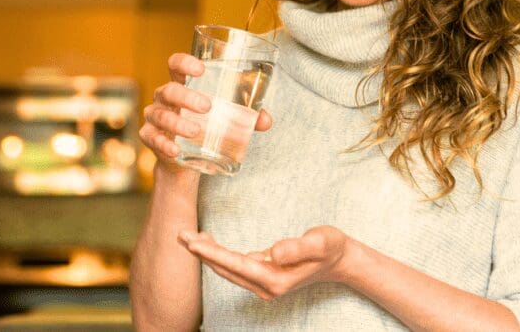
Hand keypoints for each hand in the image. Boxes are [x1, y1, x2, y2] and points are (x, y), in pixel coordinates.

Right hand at [139, 53, 272, 174]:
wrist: (184, 159)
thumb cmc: (206, 126)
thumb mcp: (225, 118)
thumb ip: (247, 116)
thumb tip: (266, 120)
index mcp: (182, 84)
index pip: (176, 64)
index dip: (184, 62)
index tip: (201, 68)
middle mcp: (165, 97)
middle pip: (169, 90)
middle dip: (187, 97)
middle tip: (208, 107)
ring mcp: (155, 117)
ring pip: (160, 115)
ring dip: (178, 123)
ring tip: (196, 131)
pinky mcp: (150, 137)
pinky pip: (152, 138)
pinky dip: (164, 144)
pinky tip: (176, 150)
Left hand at [179, 226, 348, 300]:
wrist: (340, 259)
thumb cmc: (330, 247)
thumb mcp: (321, 242)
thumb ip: (299, 247)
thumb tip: (273, 252)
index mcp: (276, 279)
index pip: (236, 264)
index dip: (212, 253)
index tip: (192, 243)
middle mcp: (266, 286)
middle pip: (226, 269)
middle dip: (202, 252)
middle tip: (179, 233)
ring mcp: (264, 284)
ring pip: (228, 269)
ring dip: (207, 254)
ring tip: (187, 236)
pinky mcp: (263, 276)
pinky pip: (234, 266)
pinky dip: (218, 255)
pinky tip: (208, 242)